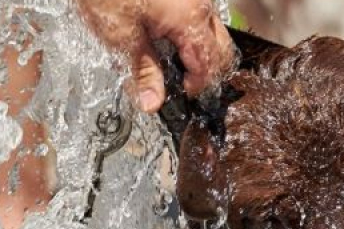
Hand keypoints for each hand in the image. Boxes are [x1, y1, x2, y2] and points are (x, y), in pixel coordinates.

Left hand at [76, 0, 233, 112]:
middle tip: (183, 81)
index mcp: (190, 20)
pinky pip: (201, 16)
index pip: (208, 66)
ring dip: (202, 50)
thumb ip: (142, 72)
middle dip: (207, 70)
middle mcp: (200, 5)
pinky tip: (169, 36)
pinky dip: (193, 32)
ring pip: (214, 31)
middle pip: (221, 49)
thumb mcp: (121, 37)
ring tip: (175, 59)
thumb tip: (152, 104)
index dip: (196, 86)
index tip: (181, 94)